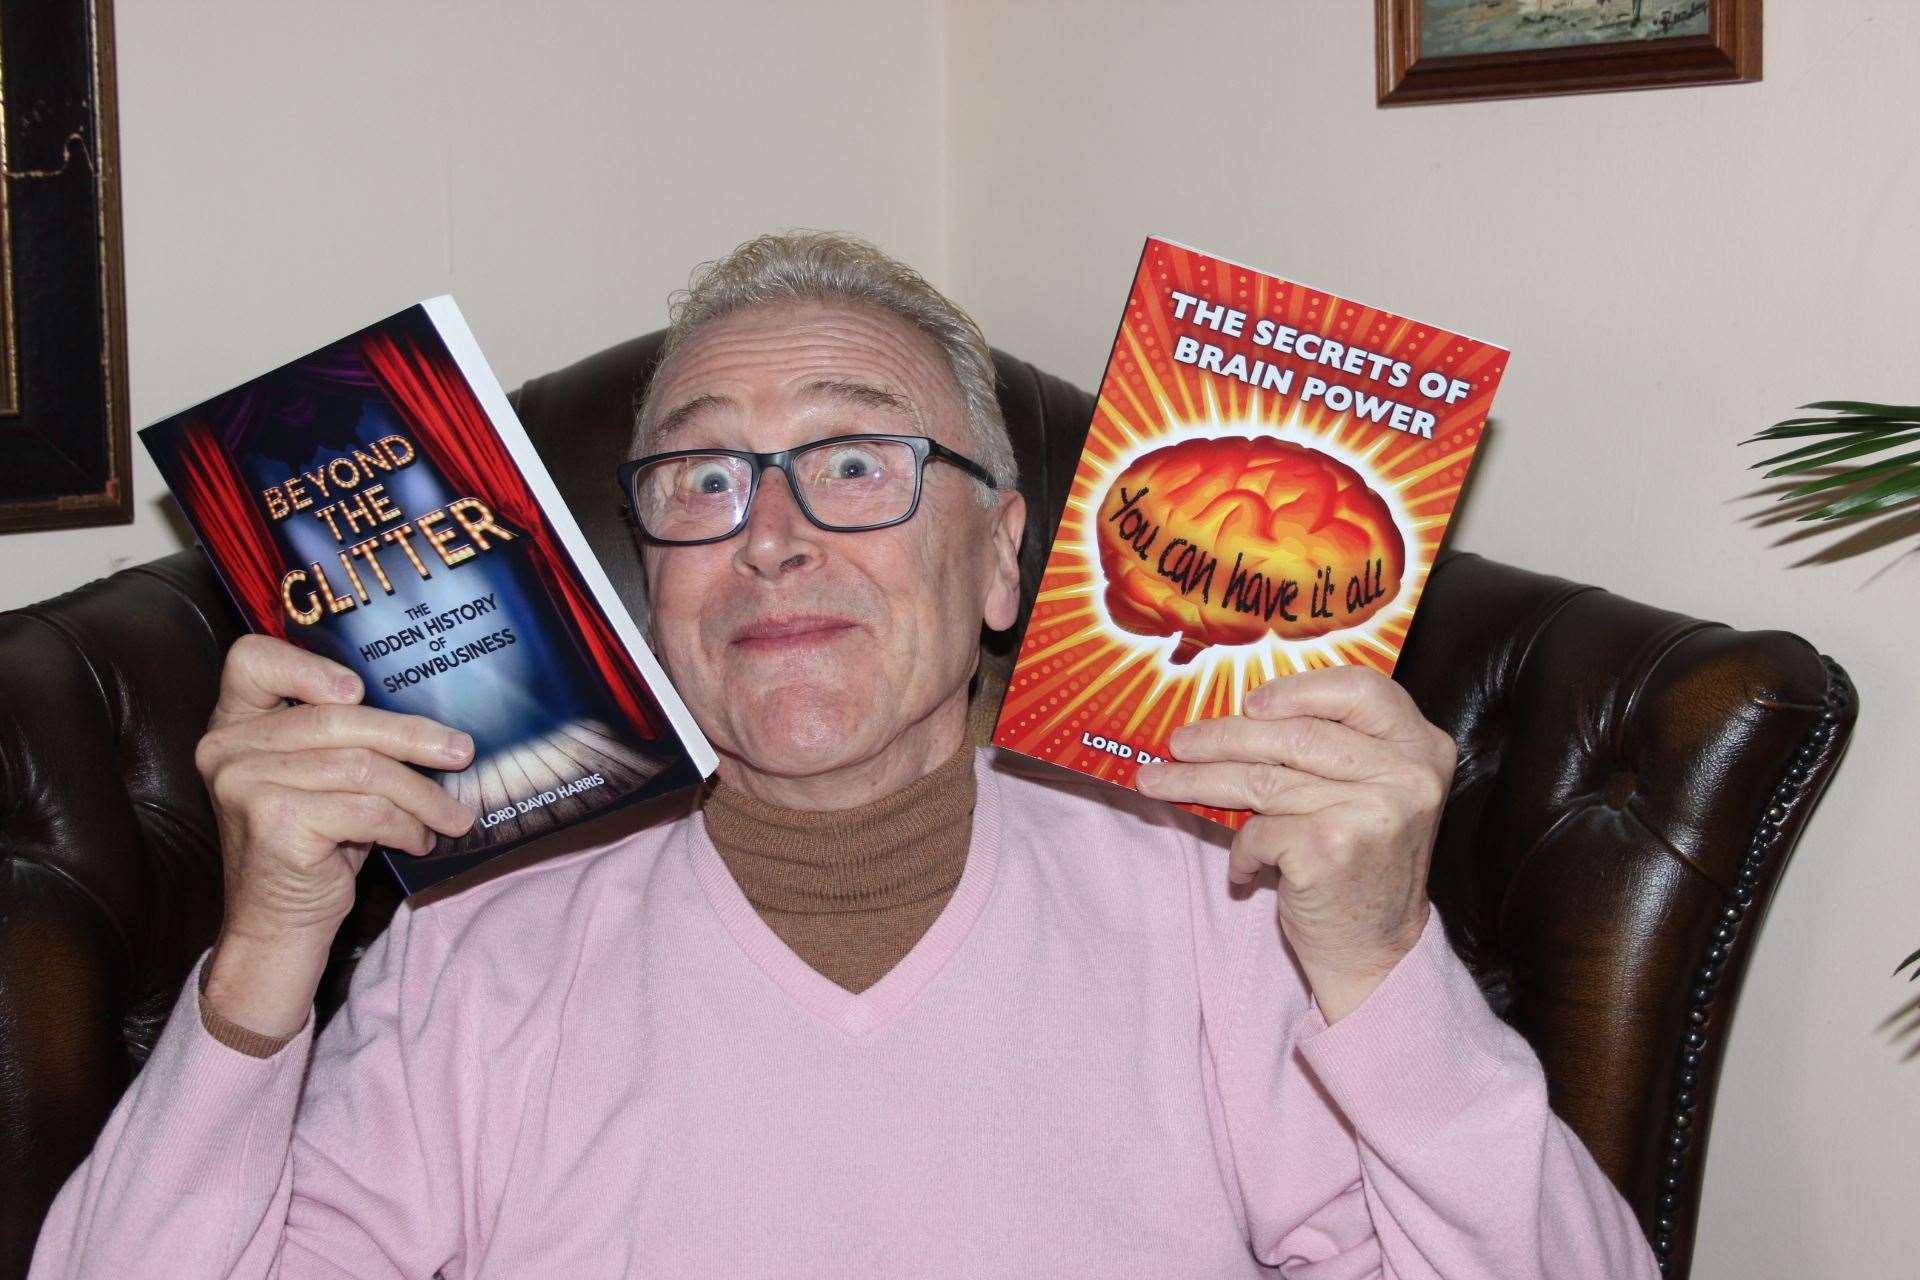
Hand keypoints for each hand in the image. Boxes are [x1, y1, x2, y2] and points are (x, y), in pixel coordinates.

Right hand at [193, 635, 476, 1033]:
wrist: (276, 929)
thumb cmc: (311, 848)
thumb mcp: (319, 782)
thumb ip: (344, 741)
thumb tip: (436, 719)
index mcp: (233, 724)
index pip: (251, 660)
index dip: (308, 664)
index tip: (362, 687)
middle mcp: (227, 748)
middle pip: (339, 718)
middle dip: (414, 737)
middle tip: (463, 753)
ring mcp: (245, 784)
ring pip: (363, 768)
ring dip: (422, 794)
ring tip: (453, 815)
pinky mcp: (275, 823)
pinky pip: (366, 809)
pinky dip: (406, 826)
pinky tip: (420, 841)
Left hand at [1135, 666, 1455, 1022]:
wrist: (1378, 950)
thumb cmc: (1361, 863)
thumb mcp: (1368, 794)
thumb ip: (1331, 750)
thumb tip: (1235, 716)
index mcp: (1420, 746)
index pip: (1359, 689)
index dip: (1298, 689)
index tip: (1248, 702)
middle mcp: (1405, 774)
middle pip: (1293, 735)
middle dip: (1221, 736)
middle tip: (1176, 742)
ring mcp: (1372, 810)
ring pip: (1262, 780)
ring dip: (1198, 782)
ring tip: (1157, 781)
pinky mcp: (1331, 847)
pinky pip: (1258, 832)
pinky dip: (1241, 852)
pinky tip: (1244, 869)